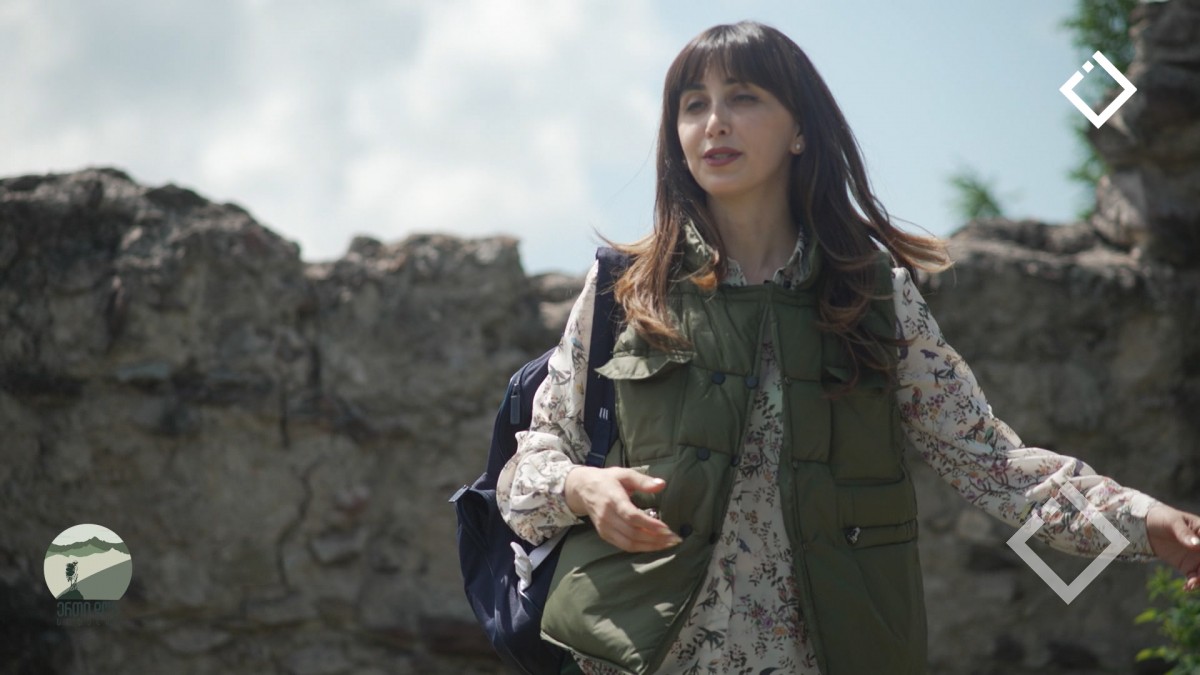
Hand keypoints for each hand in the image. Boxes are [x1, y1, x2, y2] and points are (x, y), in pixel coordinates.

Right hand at [564, 466, 681, 552]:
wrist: (582, 489)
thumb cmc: (607, 479)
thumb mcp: (624, 473)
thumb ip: (643, 480)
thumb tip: (662, 484)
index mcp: (613, 499)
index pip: (632, 516)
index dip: (650, 524)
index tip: (667, 528)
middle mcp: (607, 516)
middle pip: (633, 533)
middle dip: (656, 539)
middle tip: (675, 538)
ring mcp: (605, 528)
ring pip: (629, 543)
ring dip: (650, 546)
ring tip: (668, 544)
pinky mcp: (604, 535)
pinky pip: (624, 546)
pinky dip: (641, 548)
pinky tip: (654, 545)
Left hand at [1146, 503, 1199, 591]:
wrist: (1146, 526)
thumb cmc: (1163, 518)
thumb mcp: (1172, 522)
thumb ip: (1184, 533)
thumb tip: (1197, 545)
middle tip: (1198, 577)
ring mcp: (1197, 558)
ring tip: (1191, 584)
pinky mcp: (1187, 566)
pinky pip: (1194, 578)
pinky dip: (1193, 584)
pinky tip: (1187, 587)